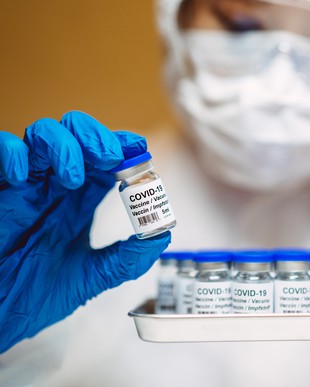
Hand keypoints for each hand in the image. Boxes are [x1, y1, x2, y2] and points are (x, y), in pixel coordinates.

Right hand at [0, 111, 170, 353]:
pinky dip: (14, 153)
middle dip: (97, 137)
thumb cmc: (34, 296)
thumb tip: (163, 234)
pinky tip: (24, 176)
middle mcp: (54, 188)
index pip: (105, 163)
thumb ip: (127, 258)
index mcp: (79, 203)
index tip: (139, 148)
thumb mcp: (91, 277)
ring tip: (73, 176)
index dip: (122, 148)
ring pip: (42, 134)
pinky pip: (0, 151)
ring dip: (64, 144)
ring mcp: (23, 187)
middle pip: (77, 137)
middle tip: (110, 157)